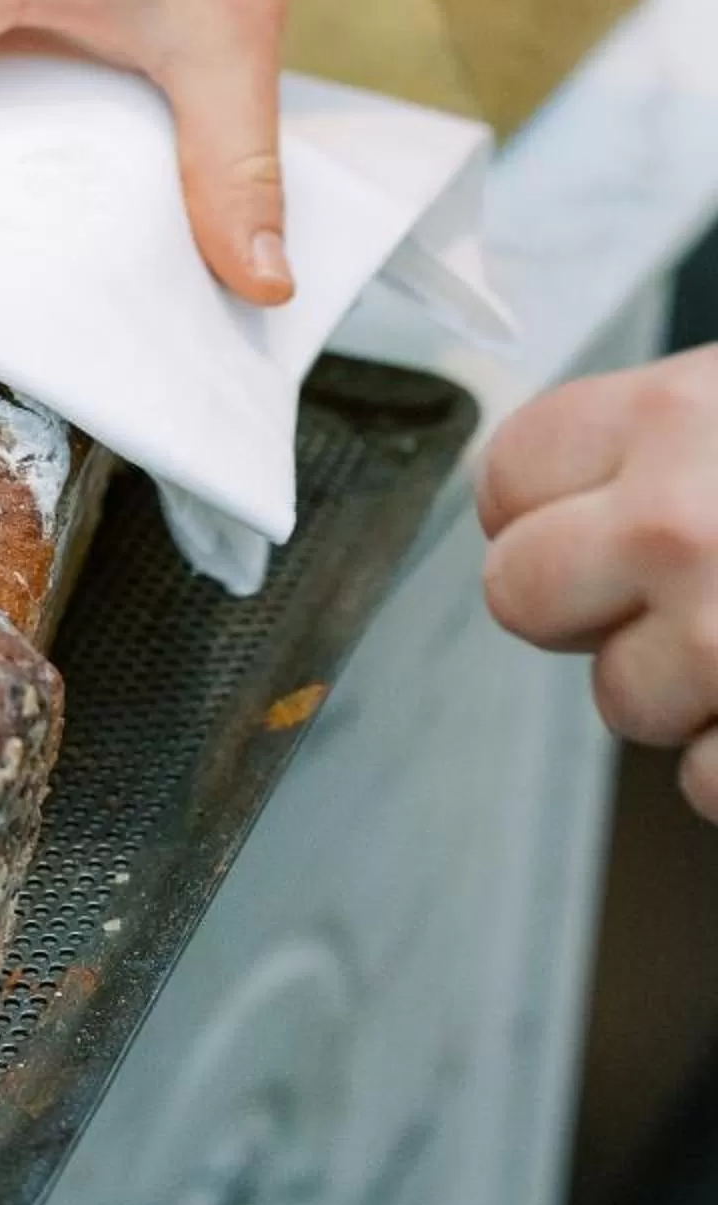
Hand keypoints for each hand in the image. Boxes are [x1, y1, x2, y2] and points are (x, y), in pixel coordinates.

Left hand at [481, 347, 717, 820]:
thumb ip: (653, 438)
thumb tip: (547, 494)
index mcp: (669, 419)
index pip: (506, 476)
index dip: (542, 505)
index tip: (592, 511)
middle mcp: (681, 527)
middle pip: (519, 596)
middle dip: (584, 604)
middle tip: (669, 583)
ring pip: (622, 702)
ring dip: (684, 684)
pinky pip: (706, 785)